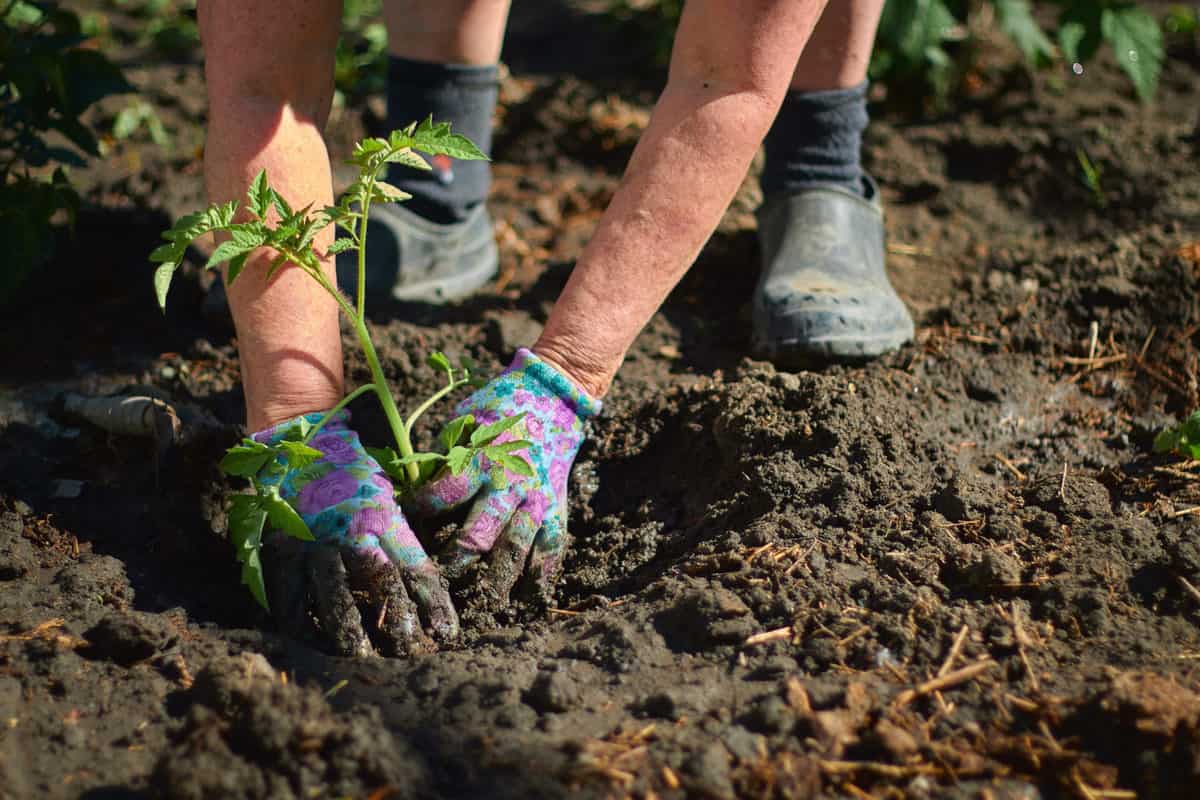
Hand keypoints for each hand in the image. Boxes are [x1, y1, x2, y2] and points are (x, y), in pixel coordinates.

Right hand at [254, 411, 457, 655]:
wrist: (300, 443)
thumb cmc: (353, 475)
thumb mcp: (386, 499)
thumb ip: (400, 538)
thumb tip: (424, 583)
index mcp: (384, 518)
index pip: (417, 567)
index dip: (434, 604)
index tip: (447, 634)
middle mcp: (351, 532)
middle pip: (380, 584)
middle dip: (398, 622)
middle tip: (412, 653)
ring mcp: (315, 542)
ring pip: (335, 595)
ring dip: (351, 630)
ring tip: (363, 657)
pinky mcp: (283, 551)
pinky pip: (290, 595)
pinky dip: (301, 624)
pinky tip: (313, 644)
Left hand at [412, 348, 600, 597]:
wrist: (551, 399)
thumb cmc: (495, 412)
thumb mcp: (461, 425)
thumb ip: (440, 462)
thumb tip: (405, 494)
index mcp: (479, 459)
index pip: (441, 496)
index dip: (418, 514)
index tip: (399, 526)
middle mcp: (508, 484)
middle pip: (478, 536)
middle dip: (453, 565)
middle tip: (434, 583)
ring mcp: (535, 500)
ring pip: (515, 550)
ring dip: (495, 581)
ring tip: (478, 605)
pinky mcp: (556, 508)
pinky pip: (551, 549)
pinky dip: (541, 577)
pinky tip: (527, 599)